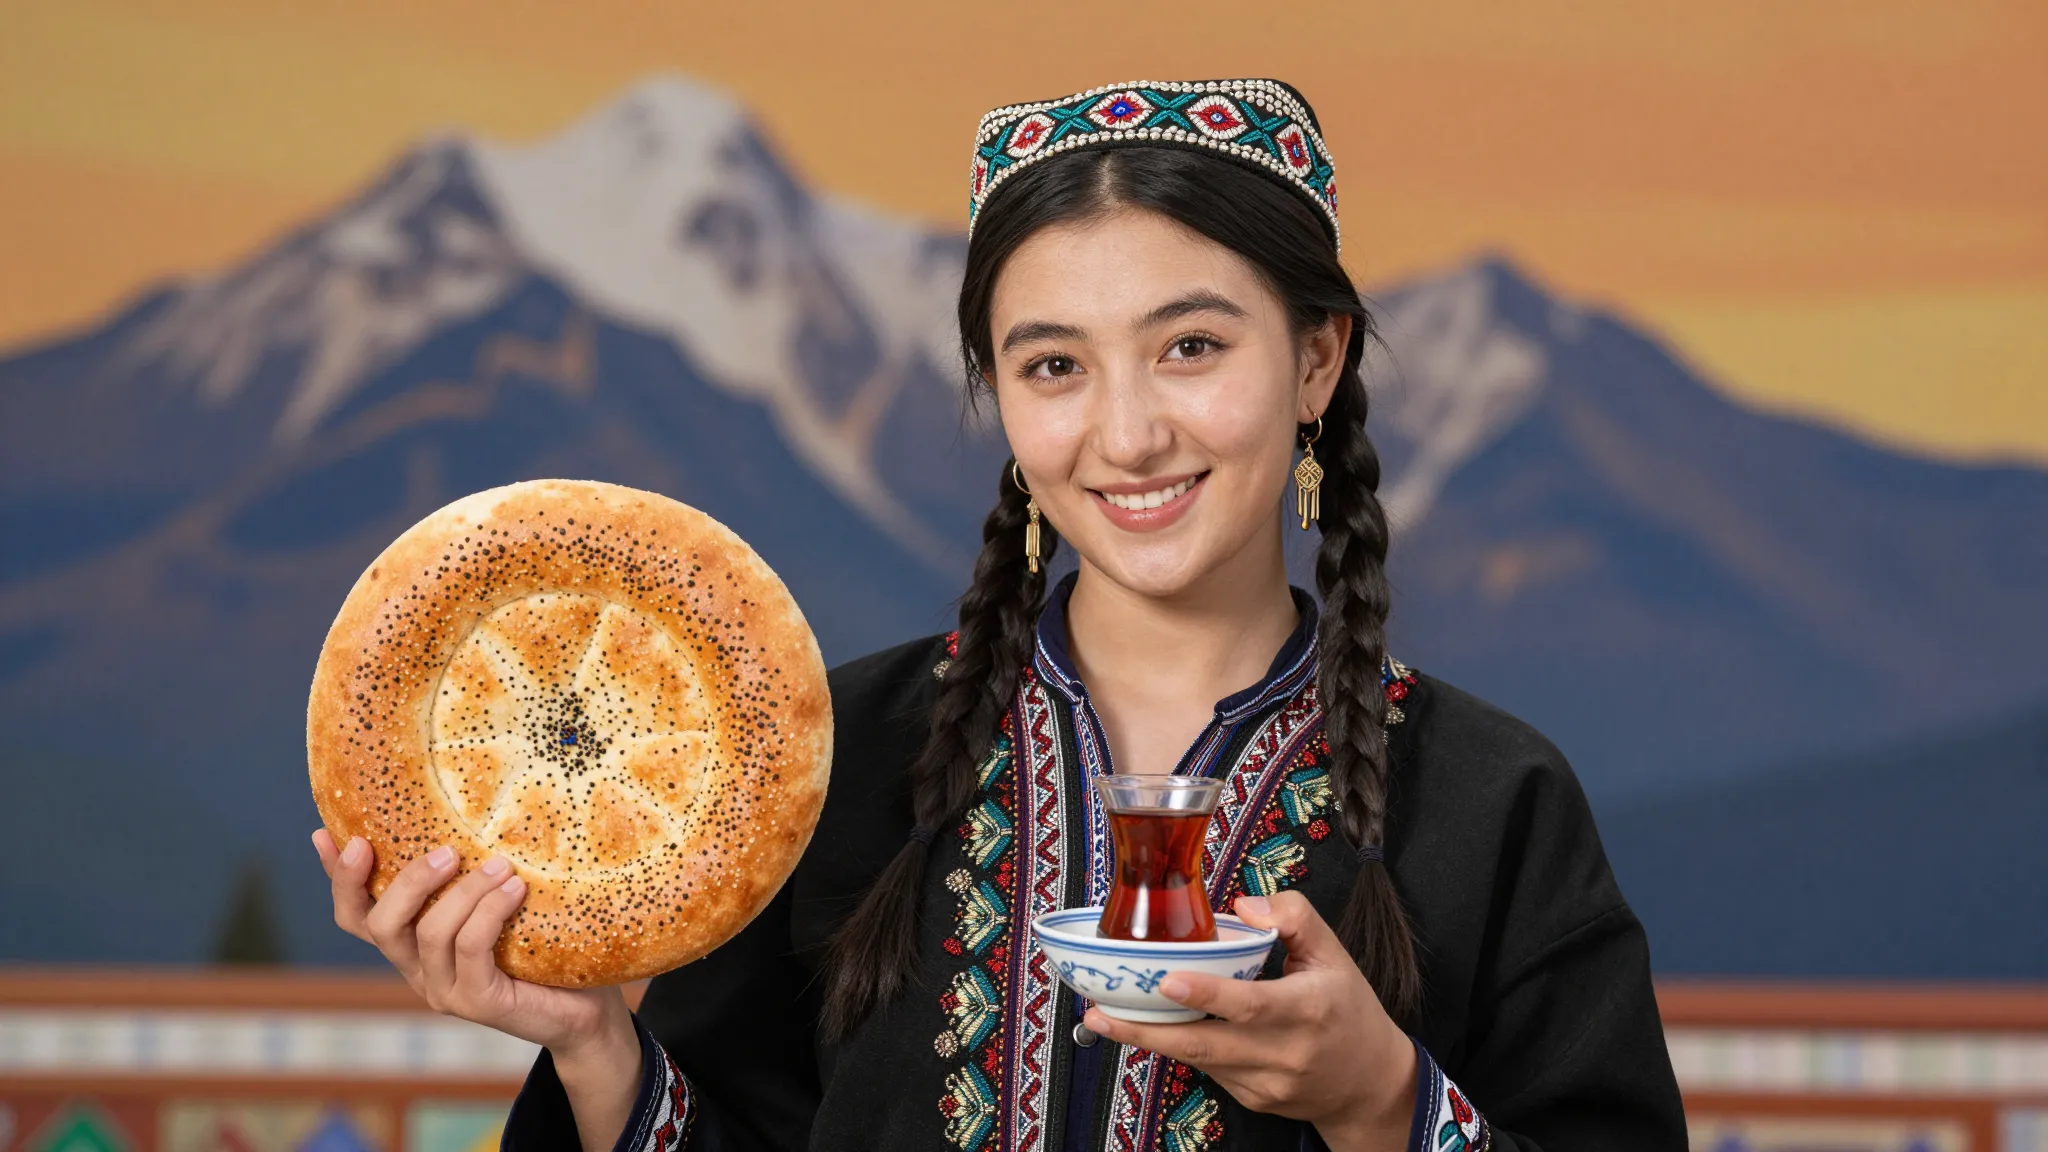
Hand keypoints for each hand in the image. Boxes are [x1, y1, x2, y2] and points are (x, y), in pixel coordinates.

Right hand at [312, 828, 631, 1059]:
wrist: (586, 1008)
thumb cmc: (541, 945)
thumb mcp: (498, 902)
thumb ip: (470, 873)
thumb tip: (467, 815)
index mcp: (412, 945)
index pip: (356, 915)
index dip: (338, 879)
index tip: (327, 834)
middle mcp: (419, 970)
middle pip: (378, 925)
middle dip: (405, 881)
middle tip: (446, 851)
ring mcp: (444, 990)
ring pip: (428, 933)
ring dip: (463, 891)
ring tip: (499, 865)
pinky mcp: (477, 1003)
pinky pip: (469, 949)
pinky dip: (488, 912)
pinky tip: (514, 890)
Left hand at [1081, 892, 1416, 1151]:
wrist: (1369, 1083)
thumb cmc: (1347, 1010)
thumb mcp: (1333, 952)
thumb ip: (1294, 916)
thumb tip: (1241, 906)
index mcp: (1307, 1009)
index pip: (1251, 1004)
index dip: (1206, 994)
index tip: (1166, 980)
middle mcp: (1285, 1052)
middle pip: (1205, 1045)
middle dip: (1146, 1031)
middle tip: (1100, 1012)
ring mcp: (1266, 1083)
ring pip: (1199, 1060)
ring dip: (1151, 1039)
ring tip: (1106, 1017)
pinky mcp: (1253, 1099)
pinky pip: (1209, 1070)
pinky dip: (1182, 1047)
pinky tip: (1159, 1028)